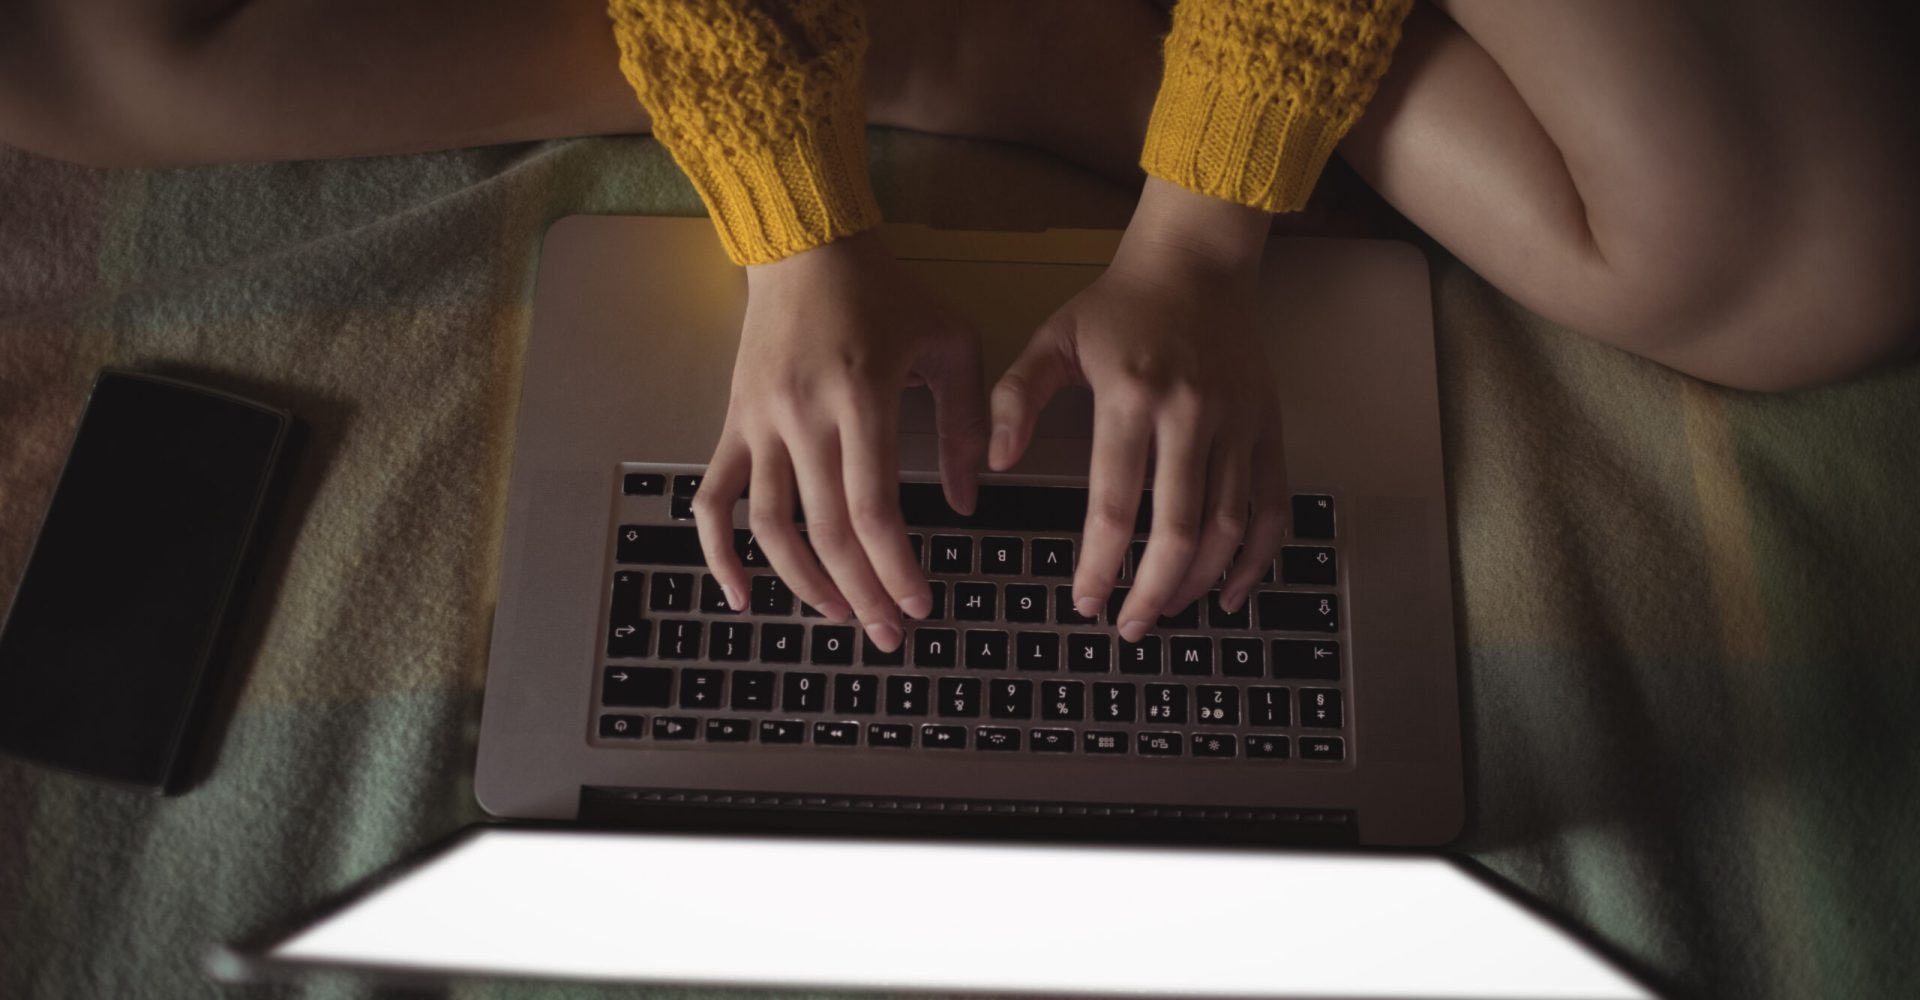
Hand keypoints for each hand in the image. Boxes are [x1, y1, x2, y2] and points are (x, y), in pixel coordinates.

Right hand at [693, 231, 987, 651]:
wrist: (804, 245)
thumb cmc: (885, 293)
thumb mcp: (950, 343)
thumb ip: (967, 422)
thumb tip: (968, 501)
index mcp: (860, 398)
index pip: (874, 509)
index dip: (895, 567)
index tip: (920, 603)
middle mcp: (802, 417)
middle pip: (826, 531)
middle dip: (861, 593)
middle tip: (891, 632)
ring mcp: (758, 424)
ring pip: (769, 526)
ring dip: (803, 583)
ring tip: (840, 616)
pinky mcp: (732, 424)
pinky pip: (713, 499)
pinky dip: (717, 553)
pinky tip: (741, 596)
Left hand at [988, 178, 1287, 642]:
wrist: (1197, 262)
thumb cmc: (1120, 306)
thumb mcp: (1053, 338)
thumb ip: (1014, 398)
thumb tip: (995, 465)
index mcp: (1132, 398)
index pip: (1116, 504)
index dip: (1102, 565)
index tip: (1086, 602)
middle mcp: (1192, 415)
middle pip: (1180, 530)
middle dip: (1153, 591)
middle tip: (1130, 627)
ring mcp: (1238, 424)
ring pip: (1231, 527)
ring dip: (1200, 582)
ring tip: (1169, 610)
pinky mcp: (1268, 427)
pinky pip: (1274, 505)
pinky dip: (1258, 556)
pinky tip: (1232, 590)